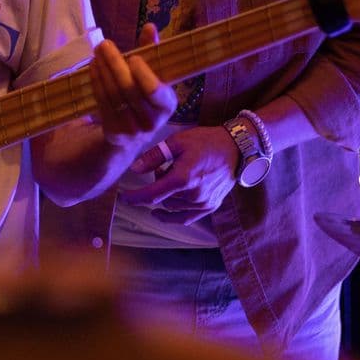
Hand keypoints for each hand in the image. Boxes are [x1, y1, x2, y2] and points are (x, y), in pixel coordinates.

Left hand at [90, 27, 176, 154]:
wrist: (134, 133)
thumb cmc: (145, 95)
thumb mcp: (152, 75)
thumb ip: (151, 51)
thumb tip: (150, 27)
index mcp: (167, 105)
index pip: (155, 91)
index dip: (143, 74)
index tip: (133, 56)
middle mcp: (152, 121)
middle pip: (129, 90)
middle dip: (115, 64)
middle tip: (104, 44)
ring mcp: (132, 130)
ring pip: (113, 95)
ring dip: (102, 71)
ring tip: (96, 53)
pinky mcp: (115, 133)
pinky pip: (103, 103)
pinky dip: (97, 82)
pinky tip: (93, 67)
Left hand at [122, 124, 242, 224]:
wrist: (236, 148)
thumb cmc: (206, 142)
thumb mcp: (177, 141)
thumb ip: (154, 156)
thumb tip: (135, 169)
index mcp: (183, 178)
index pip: (151, 194)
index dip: (135, 198)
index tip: (123, 198)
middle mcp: (192, 195)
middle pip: (161, 198)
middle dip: (156, 185)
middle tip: (164, 168)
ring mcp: (202, 203)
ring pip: (172, 207)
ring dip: (166, 196)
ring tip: (175, 176)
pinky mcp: (210, 207)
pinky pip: (185, 217)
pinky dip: (172, 216)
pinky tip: (161, 214)